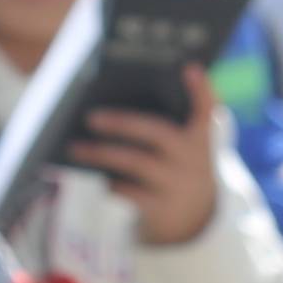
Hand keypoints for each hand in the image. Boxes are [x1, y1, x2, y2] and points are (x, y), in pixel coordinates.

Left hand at [68, 71, 224, 246]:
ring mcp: (176, 183)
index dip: (201, 89)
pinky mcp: (160, 207)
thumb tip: (104, 112)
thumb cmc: (175, 164)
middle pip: (156, 133)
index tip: (190, 68)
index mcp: (199, 136)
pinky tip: (100, 178)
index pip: (206, 108)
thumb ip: (159, 124)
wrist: (193, 215)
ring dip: (101, 153)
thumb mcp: (181, 146)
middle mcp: (192, 158)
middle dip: (121, 123)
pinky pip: (127, 191)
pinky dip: (111, 183)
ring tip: (75, 148)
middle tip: (91, 117)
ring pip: (133, 162)